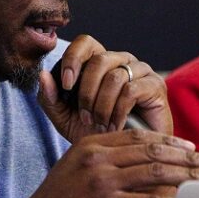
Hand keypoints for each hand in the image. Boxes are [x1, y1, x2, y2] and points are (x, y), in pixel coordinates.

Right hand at [7, 129, 198, 197]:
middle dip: (190, 157)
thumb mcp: (75, 166)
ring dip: (190, 177)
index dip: (171, 142)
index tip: (192, 147)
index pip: (140, 137)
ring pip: (157, 173)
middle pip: (154, 152)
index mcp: (92, 143)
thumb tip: (139, 158)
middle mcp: (99, 157)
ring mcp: (103, 181)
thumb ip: (104, 157)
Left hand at [39, 35, 170, 142]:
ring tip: (100, 125)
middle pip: (99, 60)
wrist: (125, 155)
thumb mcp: (64, 118)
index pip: (85, 42)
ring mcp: (140, 70)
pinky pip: (131, 90)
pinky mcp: (155, 85)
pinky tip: (114, 126)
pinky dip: (118, 111)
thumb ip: (49, 98)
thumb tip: (43, 75)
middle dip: (86, 92)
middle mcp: (120, 60)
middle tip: (85, 117)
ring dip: (102, 105)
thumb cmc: (95, 133)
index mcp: (98, 61)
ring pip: (114, 76)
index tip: (66, 86)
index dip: (73, 59)